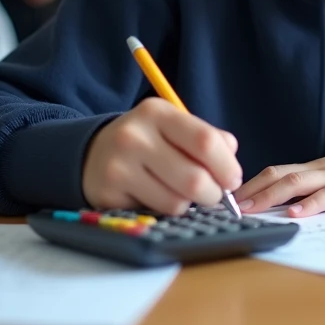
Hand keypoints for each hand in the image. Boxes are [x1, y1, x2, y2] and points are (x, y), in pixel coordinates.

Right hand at [81, 97, 241, 214]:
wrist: (92, 154)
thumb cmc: (146, 142)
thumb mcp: (173, 128)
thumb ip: (208, 138)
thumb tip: (231, 164)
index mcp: (157, 112)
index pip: (205, 141)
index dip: (227, 166)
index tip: (232, 179)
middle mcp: (135, 135)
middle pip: (195, 177)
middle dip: (214, 193)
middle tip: (213, 195)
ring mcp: (119, 166)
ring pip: (178, 201)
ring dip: (190, 204)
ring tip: (183, 194)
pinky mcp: (109, 193)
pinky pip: (158, 212)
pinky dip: (167, 210)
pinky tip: (158, 197)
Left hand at [234, 139, 324, 217]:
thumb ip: (313, 190)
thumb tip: (281, 208)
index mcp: (312, 169)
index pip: (273, 172)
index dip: (248, 184)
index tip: (225, 199)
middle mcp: (319, 169)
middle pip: (277, 174)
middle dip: (249, 190)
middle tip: (225, 206)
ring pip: (296, 181)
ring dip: (269, 196)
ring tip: (249, 210)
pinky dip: (310, 204)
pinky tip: (295, 214)